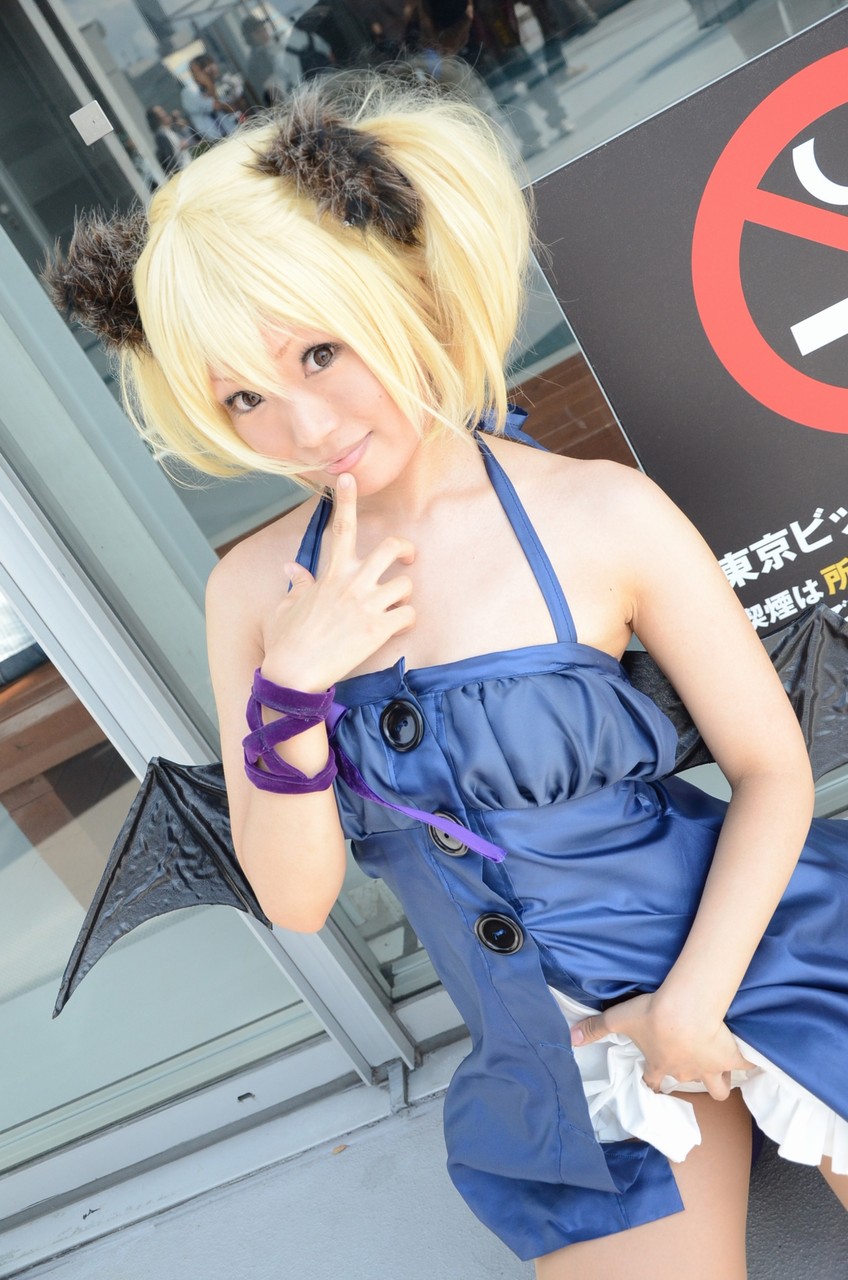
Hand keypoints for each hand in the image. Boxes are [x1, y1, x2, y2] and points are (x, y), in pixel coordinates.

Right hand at [261, 473, 414, 689]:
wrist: (294, 674)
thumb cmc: (287, 640)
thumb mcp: (287, 606)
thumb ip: (298, 583)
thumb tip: (292, 568)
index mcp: (331, 573)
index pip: (340, 527)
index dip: (346, 499)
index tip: (348, 476)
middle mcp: (352, 583)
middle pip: (393, 547)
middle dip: (407, 549)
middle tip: (407, 560)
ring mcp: (367, 605)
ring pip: (406, 584)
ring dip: (404, 595)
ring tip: (394, 607)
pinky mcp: (379, 629)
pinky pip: (409, 615)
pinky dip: (406, 621)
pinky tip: (394, 629)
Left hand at [570, 991, 753, 1099]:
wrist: (688, 1008)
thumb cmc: (653, 1013)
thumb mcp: (620, 1018)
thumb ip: (596, 1028)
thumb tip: (570, 1038)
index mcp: (659, 1066)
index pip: (653, 1082)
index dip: (652, 1081)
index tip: (653, 1079)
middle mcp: (685, 1073)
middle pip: (688, 1085)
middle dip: (689, 1076)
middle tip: (690, 1061)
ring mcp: (711, 1069)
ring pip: (720, 1088)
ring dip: (720, 1079)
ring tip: (722, 1068)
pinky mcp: (733, 1058)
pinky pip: (748, 1067)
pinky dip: (751, 1064)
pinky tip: (755, 1057)